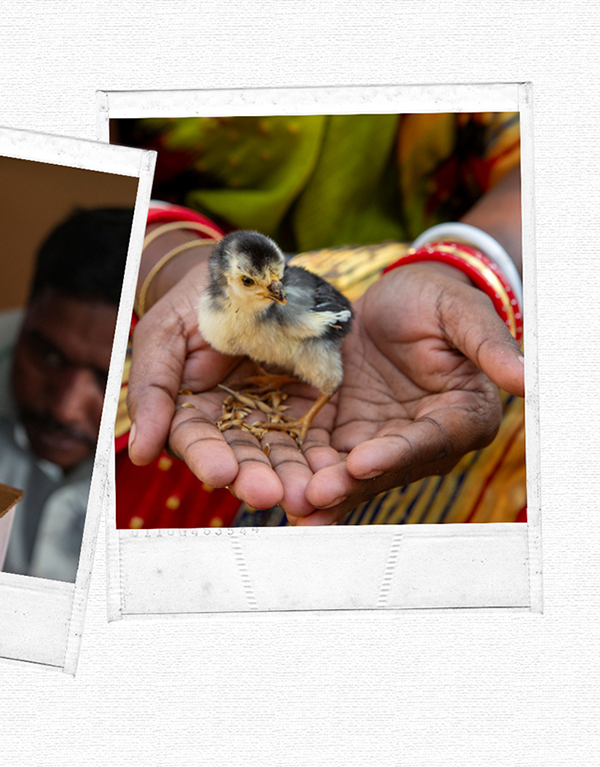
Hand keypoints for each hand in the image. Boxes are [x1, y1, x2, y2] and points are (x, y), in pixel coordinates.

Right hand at [124, 266, 334, 511]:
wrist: (249, 268)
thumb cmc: (197, 299)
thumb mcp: (163, 334)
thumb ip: (151, 390)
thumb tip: (138, 453)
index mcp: (190, 408)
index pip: (195, 439)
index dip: (206, 456)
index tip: (220, 472)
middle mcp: (230, 419)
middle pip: (240, 455)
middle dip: (254, 476)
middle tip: (269, 494)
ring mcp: (271, 412)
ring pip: (280, 451)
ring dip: (291, 476)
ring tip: (304, 494)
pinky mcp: (309, 402)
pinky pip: (317, 433)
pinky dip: (324, 457)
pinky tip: (334, 473)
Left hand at [291, 262, 524, 524]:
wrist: (396, 298)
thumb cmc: (436, 300)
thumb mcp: (462, 313)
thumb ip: (489, 346)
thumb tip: (528, 381)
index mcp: (461, 415)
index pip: (428, 440)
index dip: (396, 453)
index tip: (362, 461)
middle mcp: (419, 438)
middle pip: (383, 467)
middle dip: (348, 485)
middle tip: (313, 498)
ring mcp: (377, 438)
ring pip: (348, 471)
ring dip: (321, 490)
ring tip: (292, 506)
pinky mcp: (341, 431)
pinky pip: (319, 455)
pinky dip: (299, 471)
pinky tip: (276, 487)